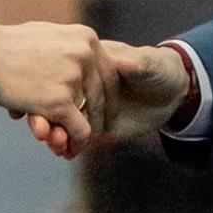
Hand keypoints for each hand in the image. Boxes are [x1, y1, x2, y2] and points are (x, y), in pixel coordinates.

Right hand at [0, 21, 113, 149]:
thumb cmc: (11, 46)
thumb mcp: (50, 34)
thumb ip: (73, 45)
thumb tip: (89, 55)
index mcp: (86, 38)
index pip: (110, 72)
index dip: (106, 93)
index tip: (99, 107)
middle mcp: (85, 56)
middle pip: (103, 94)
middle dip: (96, 114)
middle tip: (89, 126)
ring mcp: (73, 79)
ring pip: (90, 114)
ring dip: (80, 128)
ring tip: (72, 136)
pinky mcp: (60, 103)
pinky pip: (80, 130)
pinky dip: (74, 140)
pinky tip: (66, 146)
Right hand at [24, 40, 191, 158]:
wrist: (173, 93)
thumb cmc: (161, 69)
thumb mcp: (150, 65)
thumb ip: (136, 64)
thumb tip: (121, 63)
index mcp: (91, 59)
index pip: (68, 73)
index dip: (53, 87)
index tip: (42, 103)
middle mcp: (84, 80)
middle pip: (59, 97)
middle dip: (46, 115)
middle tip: (40, 130)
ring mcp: (88, 101)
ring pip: (63, 117)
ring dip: (54, 132)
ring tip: (52, 144)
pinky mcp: (95, 120)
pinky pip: (76, 133)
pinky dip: (68, 143)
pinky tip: (64, 153)